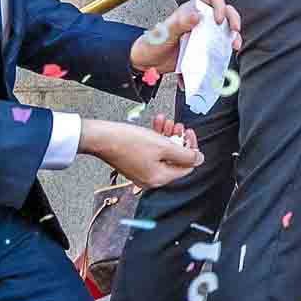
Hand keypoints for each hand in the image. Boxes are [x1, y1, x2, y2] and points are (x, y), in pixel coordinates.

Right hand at [79, 118, 204, 189]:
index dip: (191, 148)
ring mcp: (141, 171)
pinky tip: (156, 123)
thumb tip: (199, 159)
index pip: (187, 166)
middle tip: (177, 126)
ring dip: (167, 135)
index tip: (188, 133)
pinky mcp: (134, 162)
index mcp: (160, 178)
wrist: (101, 137)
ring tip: (165, 122)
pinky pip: (151, 151)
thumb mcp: (163, 146)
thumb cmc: (128, 142)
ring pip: (163, 152)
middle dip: (177, 139)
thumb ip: (185, 154)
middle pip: (175, 159)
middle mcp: (151, 178)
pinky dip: (155, 137)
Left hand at [130, 0, 243, 73]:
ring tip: (234, 46)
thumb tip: (197, 15)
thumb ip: (179, 23)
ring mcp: (204, 35)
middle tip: (234, 32)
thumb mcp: (164, 32)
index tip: (220, 20)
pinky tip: (226, 58)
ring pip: (225, 30)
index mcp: (191, 11)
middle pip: (225, 13)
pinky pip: (219, 48)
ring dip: (233, 37)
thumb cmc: (152, 44)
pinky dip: (225, 52)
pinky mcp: (204, 50)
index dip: (221, 6)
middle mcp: (200, 21)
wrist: (147, 64)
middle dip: (233, 21)